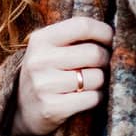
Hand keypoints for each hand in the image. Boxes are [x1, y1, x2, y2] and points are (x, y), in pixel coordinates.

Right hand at [11, 16, 112, 135]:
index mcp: (40, 39)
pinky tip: (85, 96)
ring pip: (97, 77)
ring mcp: (44, 85)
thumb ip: (74, 37)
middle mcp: (40, 60)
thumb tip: (113, 34)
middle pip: (94, 53)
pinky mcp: (52, 108)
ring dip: (100, 81)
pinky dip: (96, 98)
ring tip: (89, 82)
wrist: (23, 109)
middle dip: (105, 59)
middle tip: (100, 64)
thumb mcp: (50, 49)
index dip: (103, 31)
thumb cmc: (47, 73)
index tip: (109, 39)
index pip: (81, 26)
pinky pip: (92, 98)